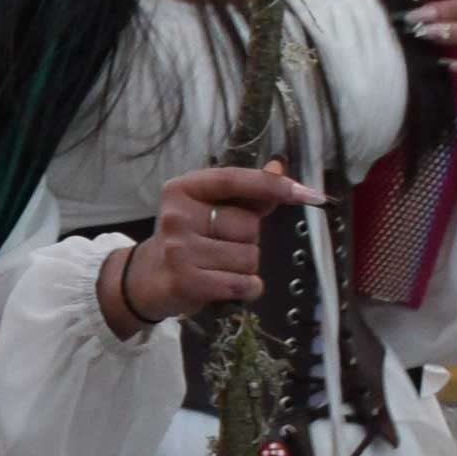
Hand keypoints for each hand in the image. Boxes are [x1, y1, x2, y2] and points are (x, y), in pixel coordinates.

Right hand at [107, 161, 310, 333]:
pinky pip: (243, 283)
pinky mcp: (186, 283)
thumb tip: (278, 168)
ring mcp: (179, 250)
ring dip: (246, 267)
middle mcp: (177, 216)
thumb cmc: (188, 240)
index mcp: (182, 189)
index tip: (309, 194)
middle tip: (221, 246)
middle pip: (248, 225)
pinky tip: (227, 286)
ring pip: (249, 257)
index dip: (273, 185)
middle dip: (248, 239)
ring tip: (219, 268)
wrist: (147, 280)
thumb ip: (246, 194)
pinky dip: (247, 288)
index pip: (233, 179)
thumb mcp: (209, 210)